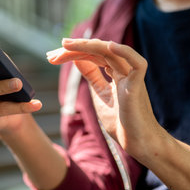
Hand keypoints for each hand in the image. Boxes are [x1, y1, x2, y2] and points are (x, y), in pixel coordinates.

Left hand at [47, 38, 160, 158]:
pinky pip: (137, 64)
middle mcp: (124, 71)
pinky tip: (108, 46)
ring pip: (111, 52)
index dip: (72, 54)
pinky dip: (124, 52)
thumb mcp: (100, 95)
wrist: (137, 143)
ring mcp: (132, 77)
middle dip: (74, 49)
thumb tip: (78, 59)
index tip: (52, 58)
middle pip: (98, 51)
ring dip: (86, 46)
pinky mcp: (138, 86)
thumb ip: (92, 76)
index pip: (92, 56)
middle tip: (51, 54)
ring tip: (65, 45)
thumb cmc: (121, 123)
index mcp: (116, 73)